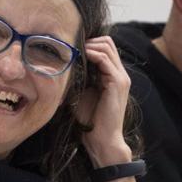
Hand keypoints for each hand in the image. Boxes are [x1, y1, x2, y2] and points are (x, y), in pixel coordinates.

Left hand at [74, 36, 131, 165]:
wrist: (102, 140)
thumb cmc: (90, 120)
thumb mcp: (81, 94)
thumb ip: (78, 79)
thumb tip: (60, 66)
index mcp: (113, 75)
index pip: (105, 46)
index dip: (88, 43)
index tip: (70, 48)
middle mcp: (120, 73)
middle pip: (107, 41)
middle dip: (88, 40)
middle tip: (70, 48)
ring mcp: (121, 77)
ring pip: (106, 46)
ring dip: (88, 45)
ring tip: (71, 52)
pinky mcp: (118, 82)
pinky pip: (105, 59)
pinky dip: (91, 54)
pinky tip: (77, 59)